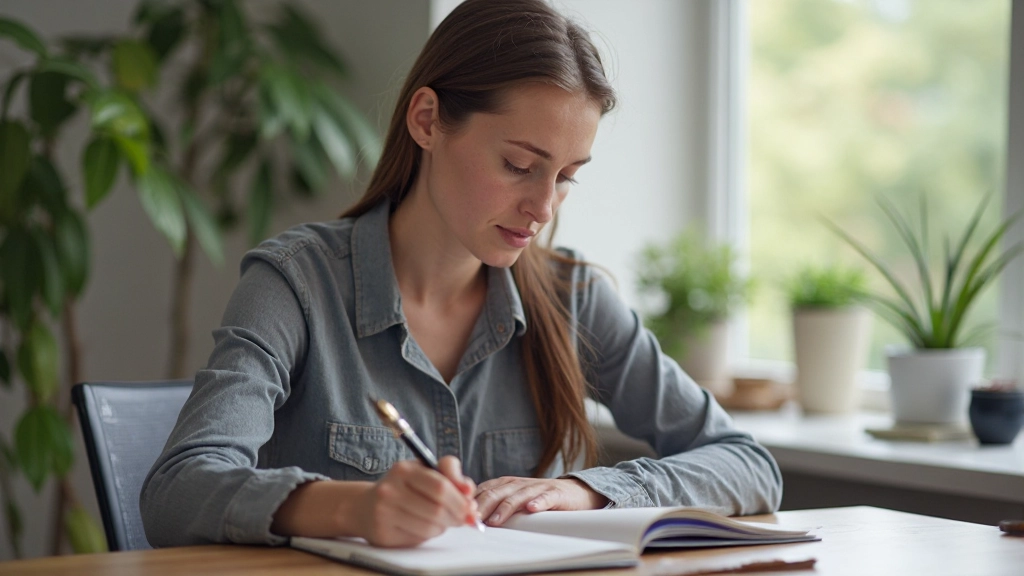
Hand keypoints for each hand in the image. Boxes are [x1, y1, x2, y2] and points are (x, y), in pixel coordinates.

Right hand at [354, 455, 478, 546]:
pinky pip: (419, 538)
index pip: (440, 485)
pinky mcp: (383, 534)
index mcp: (403, 469)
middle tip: (464, 518)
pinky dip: (429, 534)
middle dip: (457, 515)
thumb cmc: (403, 487)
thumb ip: (450, 475)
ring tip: (441, 520)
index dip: (460, 498)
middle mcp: (390, 489)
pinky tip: (424, 527)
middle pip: (438, 508)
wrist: (364, 506)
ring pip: (431, 526)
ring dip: (444, 526)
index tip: (470, 505)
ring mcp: (384, 512)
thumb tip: (469, 493)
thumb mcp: (424, 471)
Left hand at [474, 477, 608, 526]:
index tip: (461, 517)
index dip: (471, 503)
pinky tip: (531, 509)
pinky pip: (546, 497)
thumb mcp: (514, 498)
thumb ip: (495, 504)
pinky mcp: (555, 493)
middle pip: (496, 493)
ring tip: (495, 520)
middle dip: (482, 507)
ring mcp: (537, 487)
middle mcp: (519, 483)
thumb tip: (470, 518)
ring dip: (505, 508)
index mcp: (506, 484)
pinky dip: (538, 502)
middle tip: (472, 521)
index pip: (484, 490)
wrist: (574, 492)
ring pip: (517, 496)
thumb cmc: (539, 498)